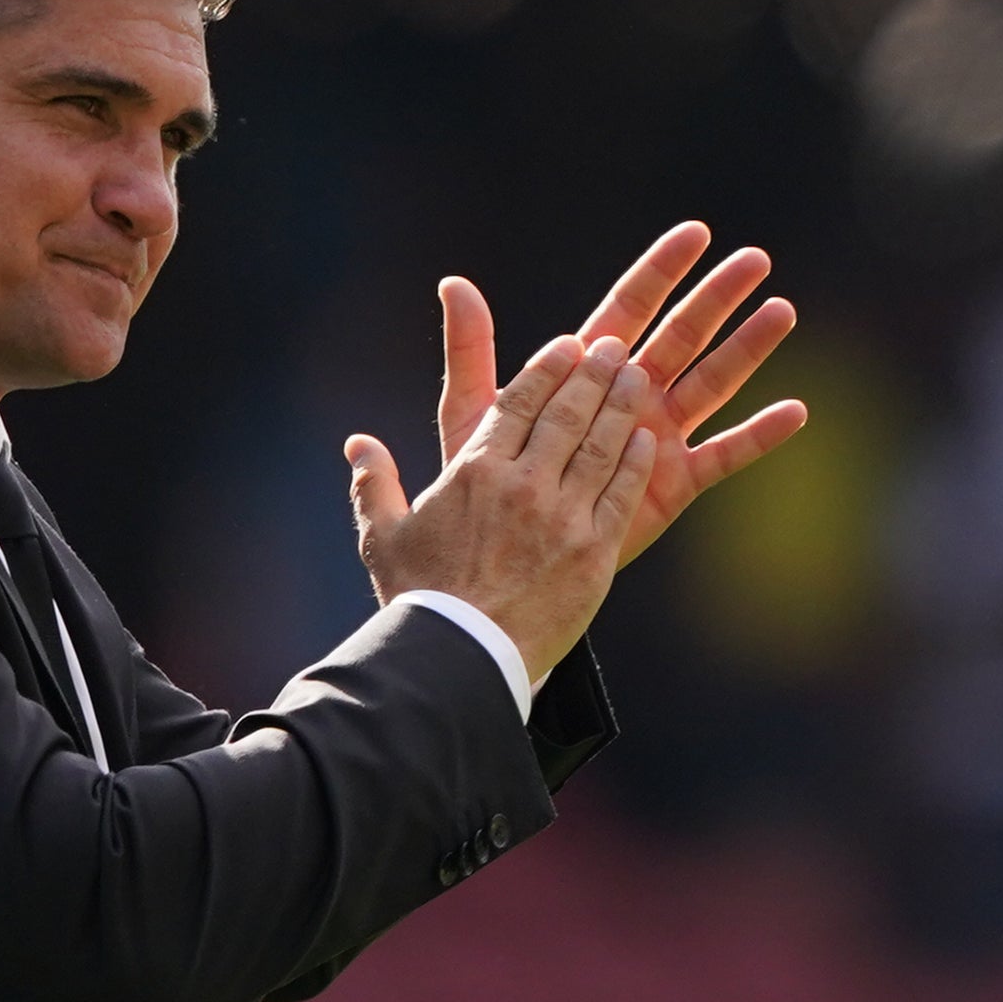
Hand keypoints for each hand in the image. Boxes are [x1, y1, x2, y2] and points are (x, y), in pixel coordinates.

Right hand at [348, 334, 660, 683]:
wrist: (461, 654)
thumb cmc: (419, 597)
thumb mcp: (383, 536)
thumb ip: (374, 483)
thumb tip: (357, 444)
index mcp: (474, 473)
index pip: (518, 403)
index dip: (546, 369)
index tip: (568, 347)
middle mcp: (522, 485)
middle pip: (567, 413)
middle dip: (594, 374)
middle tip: (615, 347)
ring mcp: (563, 516)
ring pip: (600, 445)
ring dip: (621, 405)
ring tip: (638, 377)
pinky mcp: (593, 550)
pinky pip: (621, 493)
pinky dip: (634, 462)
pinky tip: (645, 440)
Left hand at [436, 222, 807, 565]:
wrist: (505, 555)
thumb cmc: (486, 479)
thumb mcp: (476, 410)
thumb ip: (470, 348)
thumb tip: (452, 283)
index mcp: (588, 372)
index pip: (631, 307)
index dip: (661, 271)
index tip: (695, 234)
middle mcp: (631, 395)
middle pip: (682, 335)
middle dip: (716, 298)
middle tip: (756, 259)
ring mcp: (658, 435)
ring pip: (712, 382)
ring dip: (747, 349)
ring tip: (782, 312)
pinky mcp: (676, 481)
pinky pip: (724, 454)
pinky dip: (759, 435)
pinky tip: (795, 411)